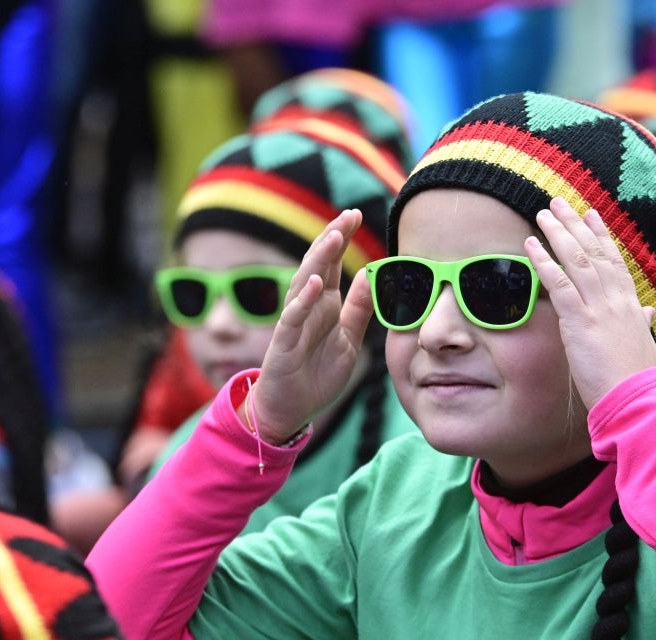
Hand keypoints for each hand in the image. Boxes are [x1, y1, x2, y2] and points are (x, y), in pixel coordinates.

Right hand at [247, 210, 374, 443]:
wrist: (292, 409)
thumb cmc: (318, 374)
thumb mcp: (348, 338)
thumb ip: (357, 309)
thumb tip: (371, 277)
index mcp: (325, 305)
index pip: (333, 264)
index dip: (341, 239)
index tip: (353, 214)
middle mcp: (308, 307)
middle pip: (318, 265)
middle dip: (331, 239)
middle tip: (346, 214)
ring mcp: (294, 323)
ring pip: (304, 284)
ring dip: (318, 260)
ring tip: (333, 237)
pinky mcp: (284, 343)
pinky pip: (293, 318)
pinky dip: (303, 300)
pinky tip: (314, 284)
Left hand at [526, 197, 655, 408]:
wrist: (637, 399)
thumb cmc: (637, 380)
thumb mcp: (642, 345)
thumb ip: (641, 323)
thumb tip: (647, 312)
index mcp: (631, 305)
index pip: (614, 262)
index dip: (601, 236)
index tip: (591, 214)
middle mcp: (616, 300)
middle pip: (594, 252)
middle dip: (575, 225)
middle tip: (559, 203)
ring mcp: (599, 308)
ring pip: (577, 260)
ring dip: (558, 234)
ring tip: (543, 214)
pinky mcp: (580, 321)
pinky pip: (560, 284)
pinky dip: (544, 262)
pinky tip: (531, 245)